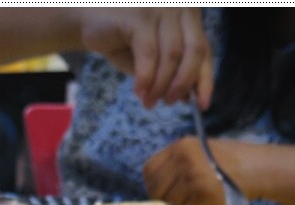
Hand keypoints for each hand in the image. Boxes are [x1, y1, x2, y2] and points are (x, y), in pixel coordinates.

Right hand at [78, 8, 212, 107]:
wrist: (89, 21)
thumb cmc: (122, 40)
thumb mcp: (152, 60)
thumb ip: (170, 73)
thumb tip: (186, 97)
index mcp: (188, 17)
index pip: (204, 50)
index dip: (206, 80)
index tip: (202, 105)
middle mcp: (180, 8)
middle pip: (194, 51)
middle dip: (182, 83)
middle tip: (168, 102)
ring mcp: (161, 9)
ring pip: (172, 56)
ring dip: (160, 85)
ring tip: (148, 102)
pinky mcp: (140, 16)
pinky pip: (149, 54)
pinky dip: (145, 78)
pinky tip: (139, 91)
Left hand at [143, 136, 243, 204]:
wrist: (256, 168)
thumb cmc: (228, 163)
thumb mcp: (199, 152)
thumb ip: (176, 164)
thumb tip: (154, 185)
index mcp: (180, 146)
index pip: (148, 169)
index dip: (152, 183)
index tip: (160, 190)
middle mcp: (182, 158)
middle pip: (154, 186)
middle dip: (161, 197)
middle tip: (175, 200)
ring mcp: (190, 173)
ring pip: (166, 199)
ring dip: (175, 203)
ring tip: (192, 199)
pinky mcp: (199, 189)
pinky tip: (202, 200)